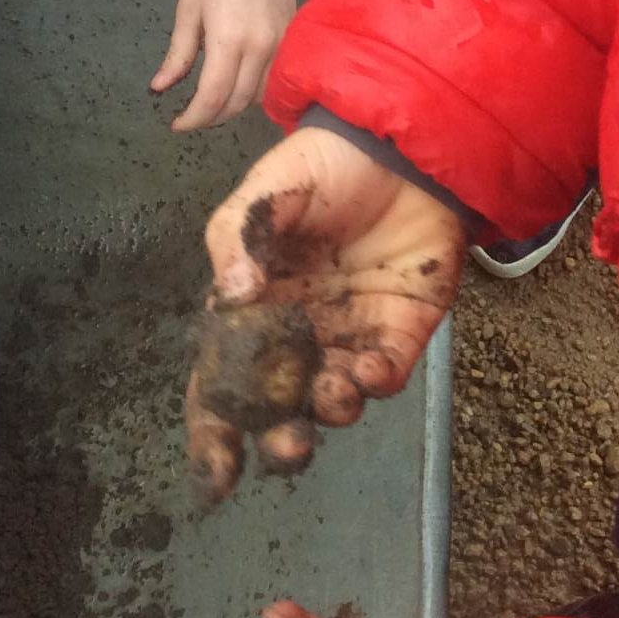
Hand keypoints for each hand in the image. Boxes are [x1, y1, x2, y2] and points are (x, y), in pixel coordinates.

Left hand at [152, 0, 297, 131]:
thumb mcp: (188, 13)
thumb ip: (177, 55)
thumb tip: (159, 88)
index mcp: (228, 42)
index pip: (213, 97)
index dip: (194, 118)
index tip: (177, 125)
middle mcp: (259, 50)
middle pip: (237, 104)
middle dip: (212, 118)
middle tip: (194, 117)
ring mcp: (280, 47)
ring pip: (259, 96)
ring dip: (235, 107)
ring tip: (216, 103)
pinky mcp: (291, 41)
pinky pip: (275, 79)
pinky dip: (256, 92)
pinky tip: (241, 87)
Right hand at [189, 124, 463, 502]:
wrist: (404, 146)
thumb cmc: (326, 165)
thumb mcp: (271, 188)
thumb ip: (240, 235)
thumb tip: (230, 294)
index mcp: (254, 308)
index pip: (222, 382)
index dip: (214, 430)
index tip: (216, 471)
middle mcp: (298, 334)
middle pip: (279, 409)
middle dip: (280, 440)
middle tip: (286, 446)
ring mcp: (349, 336)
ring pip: (333, 400)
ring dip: (329, 410)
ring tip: (332, 393)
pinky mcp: (399, 331)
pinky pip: (384, 375)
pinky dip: (375, 383)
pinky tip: (369, 366)